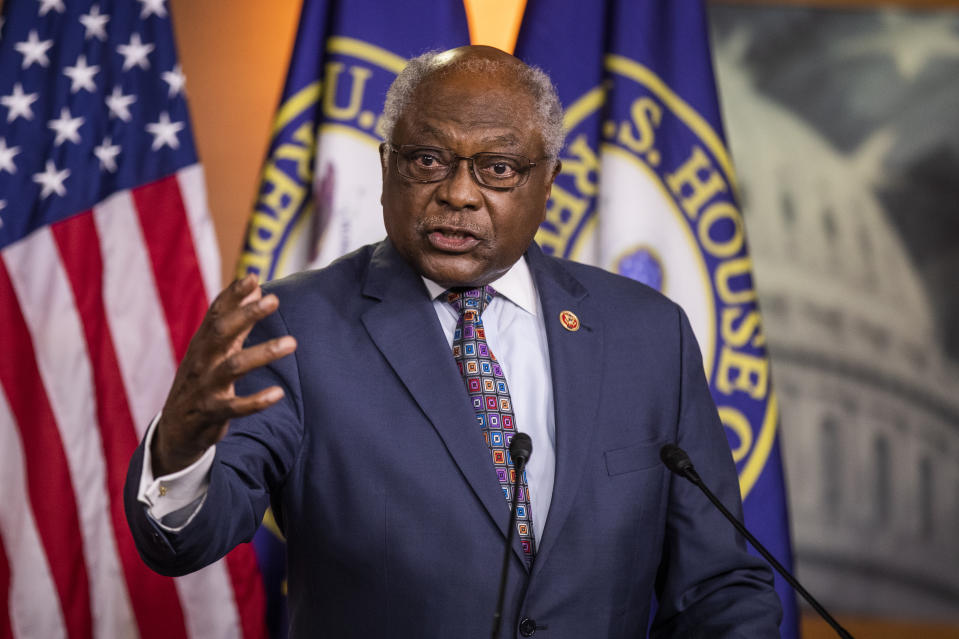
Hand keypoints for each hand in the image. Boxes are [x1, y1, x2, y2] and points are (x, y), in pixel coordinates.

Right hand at [151, 274, 296, 475]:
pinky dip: (256, 401)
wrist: (175, 428)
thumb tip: (256, 284)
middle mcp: (202, 361)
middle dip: (247, 315)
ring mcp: (206, 387)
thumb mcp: (214, 348)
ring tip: (292, 342)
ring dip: (263, 353)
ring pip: (234, 367)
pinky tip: (278, 393)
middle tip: (274, 300)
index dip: (232, 295)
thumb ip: (236, 319)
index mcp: (203, 343)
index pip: (216, 313)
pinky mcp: (212, 413)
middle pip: (222, 332)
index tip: (253, 278)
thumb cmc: (202, 379)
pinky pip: (235, 407)